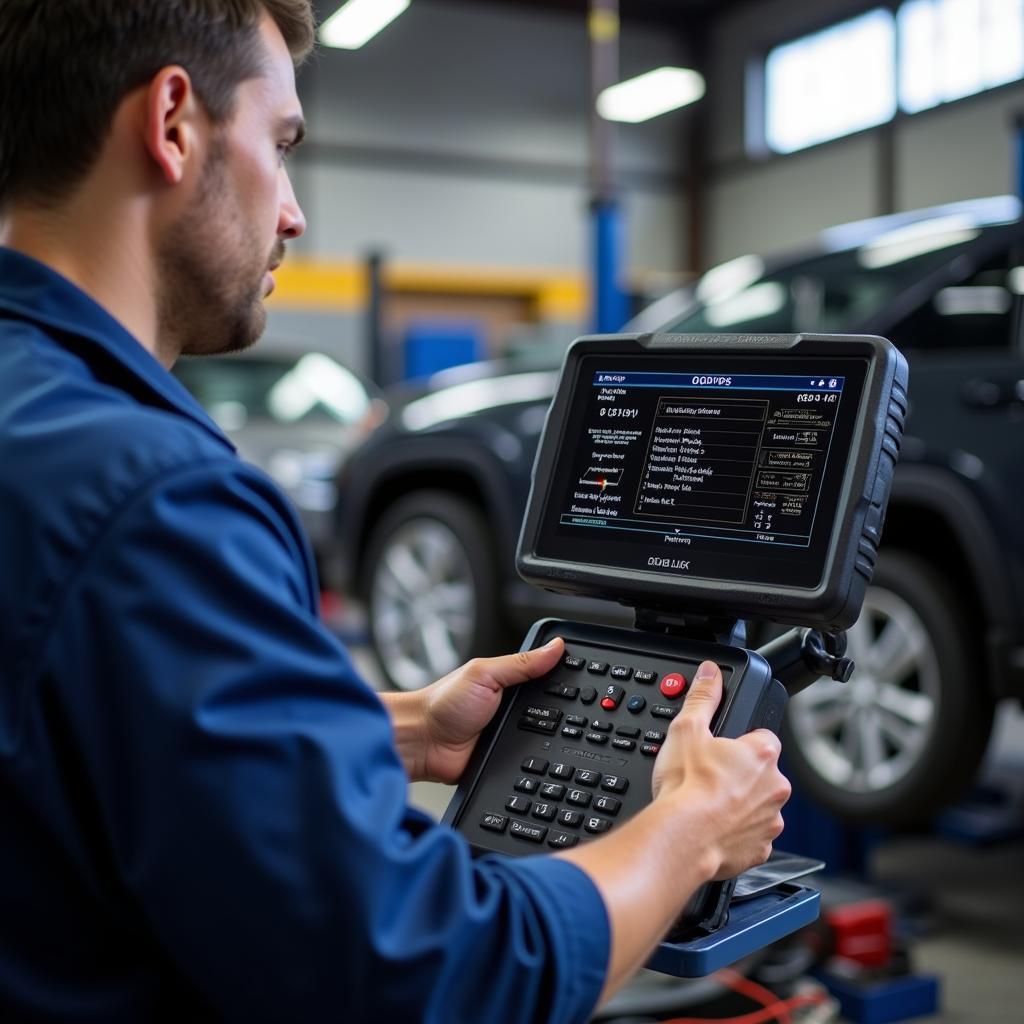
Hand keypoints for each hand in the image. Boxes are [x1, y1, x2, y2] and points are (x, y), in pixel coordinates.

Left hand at [406, 637, 564, 783]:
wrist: (422, 744)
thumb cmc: (442, 704)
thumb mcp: (485, 673)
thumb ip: (520, 663)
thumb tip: (554, 646)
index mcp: (508, 680)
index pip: (545, 675)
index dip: (563, 676)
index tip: (587, 676)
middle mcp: (511, 705)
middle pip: (550, 708)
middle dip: (562, 711)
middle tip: (574, 710)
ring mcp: (510, 732)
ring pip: (544, 736)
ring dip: (548, 736)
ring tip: (555, 733)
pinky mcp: (507, 758)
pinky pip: (530, 759)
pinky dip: (535, 759)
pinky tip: (540, 755)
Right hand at [651, 660, 790, 879]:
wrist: (681, 837)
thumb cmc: (686, 787)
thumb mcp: (687, 728)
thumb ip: (703, 696)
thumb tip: (710, 673)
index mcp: (763, 754)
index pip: (762, 738)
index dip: (740, 744)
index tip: (721, 752)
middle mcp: (775, 787)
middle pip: (762, 774)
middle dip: (741, 775)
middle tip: (710, 778)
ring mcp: (771, 820)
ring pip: (759, 806)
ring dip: (741, 805)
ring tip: (709, 804)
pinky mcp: (761, 849)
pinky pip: (752, 837)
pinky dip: (737, 834)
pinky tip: (714, 827)